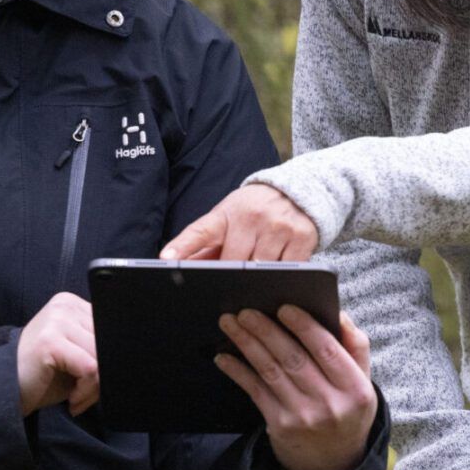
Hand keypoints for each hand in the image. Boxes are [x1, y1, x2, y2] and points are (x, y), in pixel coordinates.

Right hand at [15, 292, 99, 416]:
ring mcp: (56, 321)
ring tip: (78, 399)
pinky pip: (90, 369)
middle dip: (103, 376)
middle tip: (86, 396)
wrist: (3, 389)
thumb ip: (96, 346)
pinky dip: (86, 391)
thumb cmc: (42, 375)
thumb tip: (129, 354)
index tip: (95, 382)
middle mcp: (64, 306)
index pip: (110, 329)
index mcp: (72, 304)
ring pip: (102, 357)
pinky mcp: (50, 341)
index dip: (109, 359)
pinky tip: (73, 400)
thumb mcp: (74, 353)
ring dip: (95, 388)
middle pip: (108, 342)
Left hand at [161, 185, 318, 261]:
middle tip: (232, 278)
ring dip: (258, 276)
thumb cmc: (253, 210)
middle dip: (230, 274)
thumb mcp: (228, 219)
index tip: (167, 259)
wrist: (298, 190)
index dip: (183, 246)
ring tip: (261, 264)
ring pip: (260, 269)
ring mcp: (278, 226)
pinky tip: (281, 264)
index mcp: (226, 214)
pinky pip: (286, 270)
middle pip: (232, 262)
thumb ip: (205, 246)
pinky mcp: (302, 237)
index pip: (200, 232)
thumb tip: (180, 269)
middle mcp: (252, 216)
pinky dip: (281, 275)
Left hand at [214, 305, 375, 469]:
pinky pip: (255, 391)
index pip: (328, 350)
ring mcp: (303, 417)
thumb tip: (337, 313)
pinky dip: (238, 371)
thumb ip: (356, 347)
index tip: (284, 307)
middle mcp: (330, 404)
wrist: (333, 466)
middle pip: (293, 358)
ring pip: (271, 371)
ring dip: (247, 344)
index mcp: (355, 388)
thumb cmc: (347, 411)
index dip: (305, 326)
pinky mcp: (280, 426)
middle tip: (246, 310)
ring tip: (230, 323)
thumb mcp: (363, 383)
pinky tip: (224, 357)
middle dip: (266, 330)